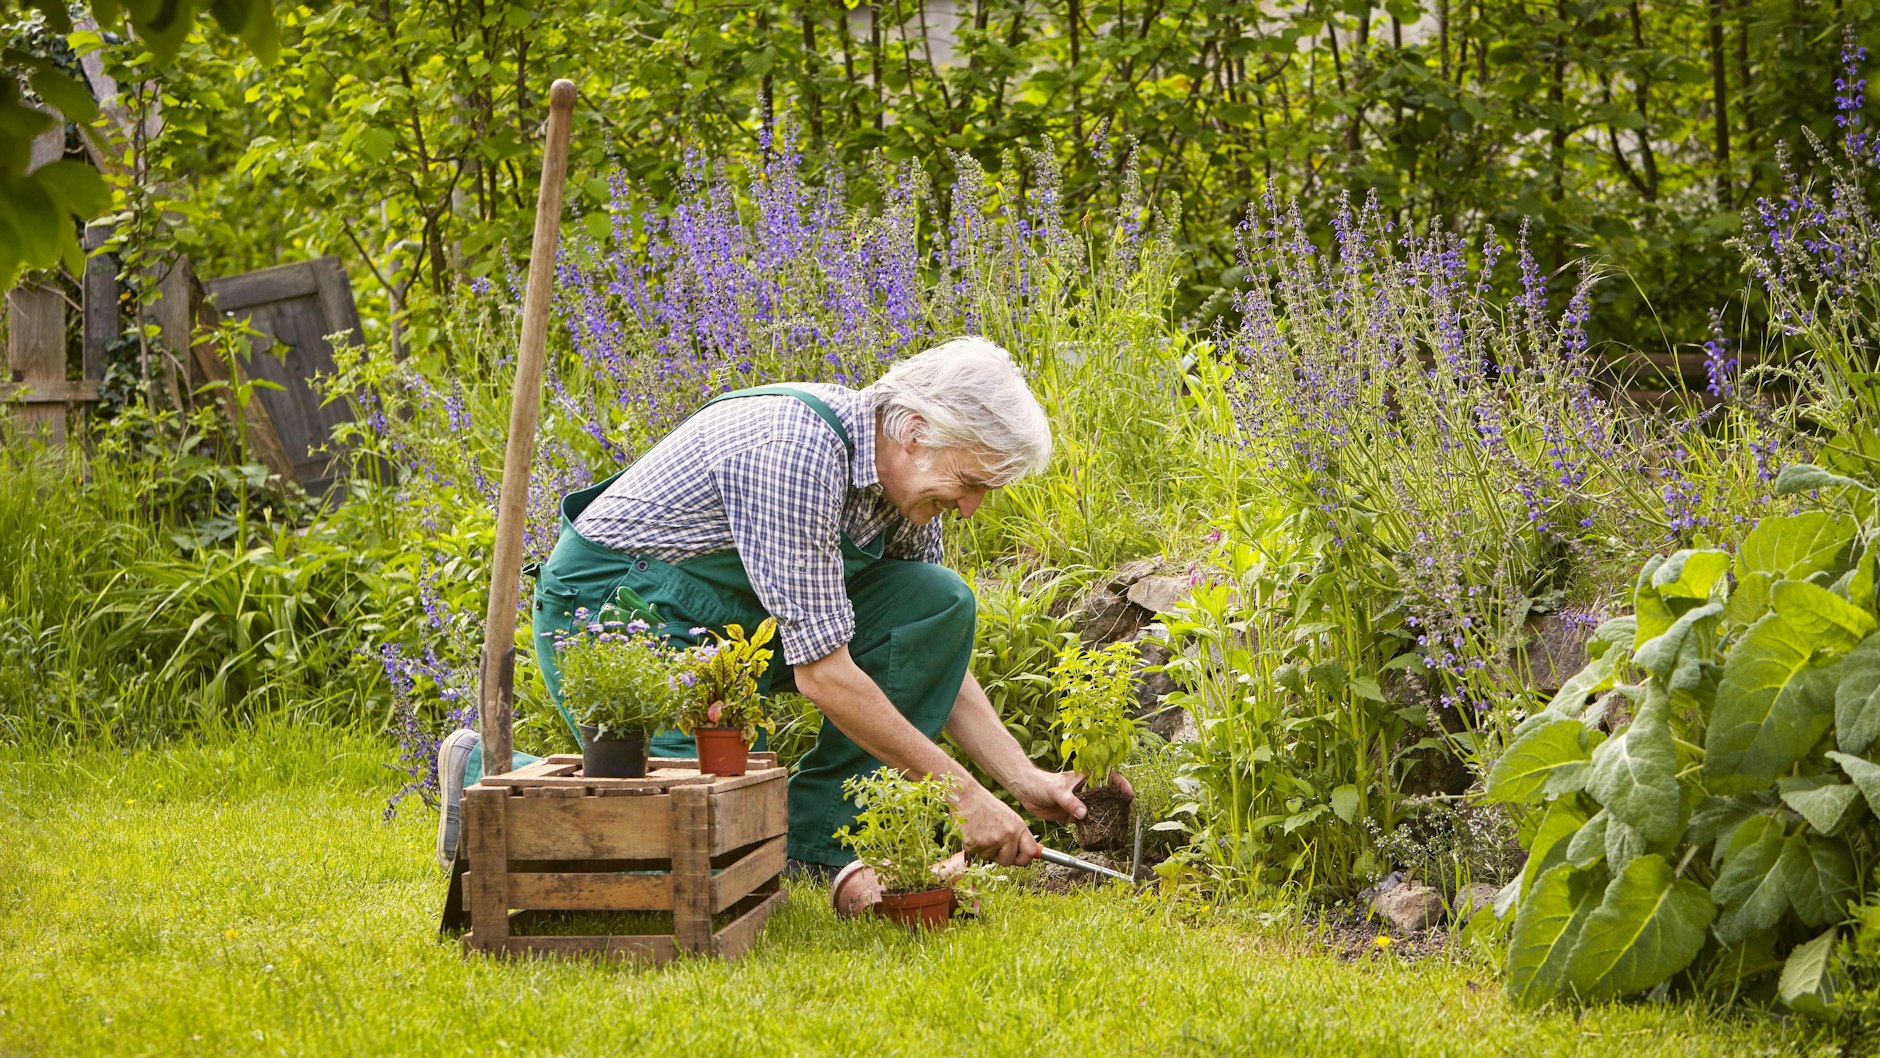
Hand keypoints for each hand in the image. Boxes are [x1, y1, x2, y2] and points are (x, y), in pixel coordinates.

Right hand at [953, 783, 1041, 865]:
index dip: (1023, 859)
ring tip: (980, 831)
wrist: (965, 797)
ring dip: (983, 849)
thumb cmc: (985, 806)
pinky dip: (971, 846)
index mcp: (1018, 827)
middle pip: (1008, 861)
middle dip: (999, 856)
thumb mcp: (1008, 817)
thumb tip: (1026, 853)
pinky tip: (971, 831)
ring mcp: (992, 840)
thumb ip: (1017, 835)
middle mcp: (1008, 835)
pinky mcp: (975, 844)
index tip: (1017, 859)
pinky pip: (975, 853)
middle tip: (991, 842)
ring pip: (989, 858)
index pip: (1030, 852)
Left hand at [1011, 767, 1133, 822]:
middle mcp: (1087, 790)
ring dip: (1107, 818)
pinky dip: (1093, 828)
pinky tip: (1099, 835)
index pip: (1109, 777)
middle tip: (1126, 814)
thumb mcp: (1057, 791)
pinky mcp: (1074, 814)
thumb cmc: (1041, 783)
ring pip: (1099, 811)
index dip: (1121, 784)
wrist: (1025, 791)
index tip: (1128, 794)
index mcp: (1086, 778)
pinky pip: (1087, 822)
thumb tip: (1084, 814)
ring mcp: (1081, 803)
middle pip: (1108, 796)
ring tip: (1116, 827)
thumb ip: (1070, 802)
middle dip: (1118, 805)